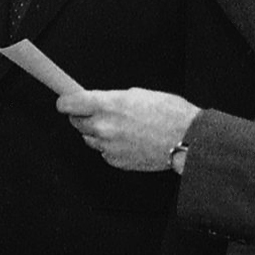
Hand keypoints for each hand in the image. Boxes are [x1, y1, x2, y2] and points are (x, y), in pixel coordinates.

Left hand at [60, 87, 199, 171]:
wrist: (188, 139)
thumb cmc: (170, 113)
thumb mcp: (138, 94)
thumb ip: (110, 99)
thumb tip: (96, 101)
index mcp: (107, 105)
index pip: (68, 104)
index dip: (66, 102)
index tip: (66, 103)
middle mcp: (103, 126)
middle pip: (76, 122)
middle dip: (84, 117)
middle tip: (101, 114)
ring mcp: (107, 145)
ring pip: (89, 138)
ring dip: (98, 133)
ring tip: (122, 128)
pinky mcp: (114, 160)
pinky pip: (103, 152)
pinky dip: (111, 146)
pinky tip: (129, 141)